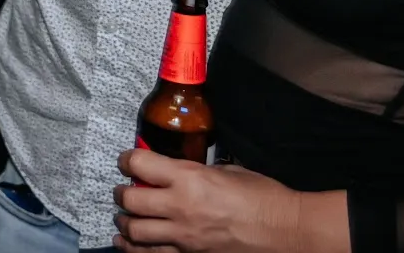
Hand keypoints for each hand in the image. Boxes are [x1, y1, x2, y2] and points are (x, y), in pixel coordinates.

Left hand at [113, 150, 345, 252]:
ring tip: (122, 219)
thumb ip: (197, 172)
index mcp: (189, 178)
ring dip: (123, 224)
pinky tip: (128, 245)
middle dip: (121, 193)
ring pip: (135, 232)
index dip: (127, 160)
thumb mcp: (227, 171)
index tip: (126, 160)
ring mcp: (183, 236)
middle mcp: (180, 207)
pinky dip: (135, 249)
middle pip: (131, 200)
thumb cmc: (261, 196)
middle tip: (122, 191)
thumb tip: (179, 173)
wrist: (282, 230)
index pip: (141, 164)